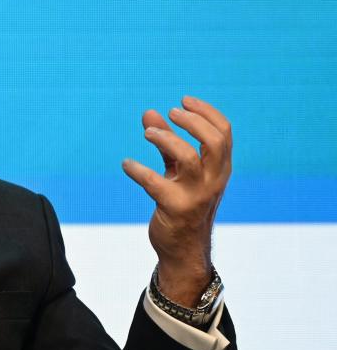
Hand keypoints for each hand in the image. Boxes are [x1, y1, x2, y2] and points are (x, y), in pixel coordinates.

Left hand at [122, 96, 232, 305]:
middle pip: (214, 141)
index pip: (224, 132)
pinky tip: (126, 164)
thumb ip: (167, 141)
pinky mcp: (175, 209)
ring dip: (165, 139)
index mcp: (220, 168)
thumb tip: (149, 112)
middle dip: (191, 122)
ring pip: (188, 158)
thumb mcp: (179, 171)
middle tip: (170, 114)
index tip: (182, 101)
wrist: (183, 249)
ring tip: (147, 133)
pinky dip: (138, 170)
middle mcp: (214, 180)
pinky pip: (155, 184)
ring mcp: (197, 195)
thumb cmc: (182, 203)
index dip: (205, 112)